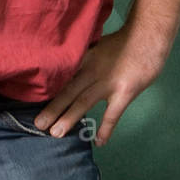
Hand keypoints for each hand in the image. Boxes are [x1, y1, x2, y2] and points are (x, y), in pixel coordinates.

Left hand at [32, 23, 168, 144]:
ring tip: (55, 134)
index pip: (61, 76)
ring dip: (69, 118)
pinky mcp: (125, 92)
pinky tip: (99, 142)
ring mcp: (108, 82)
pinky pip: (113, 114)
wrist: (148, 37)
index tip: (31, 101)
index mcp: (83, 57)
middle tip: (38, 125)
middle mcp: (92, 70)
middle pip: (68, 91)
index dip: (47, 89)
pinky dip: (106, 129)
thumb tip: (65, 70)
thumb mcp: (97, 45)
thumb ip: (82, 58)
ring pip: (84, 102)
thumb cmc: (122, 41)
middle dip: (52, 109)